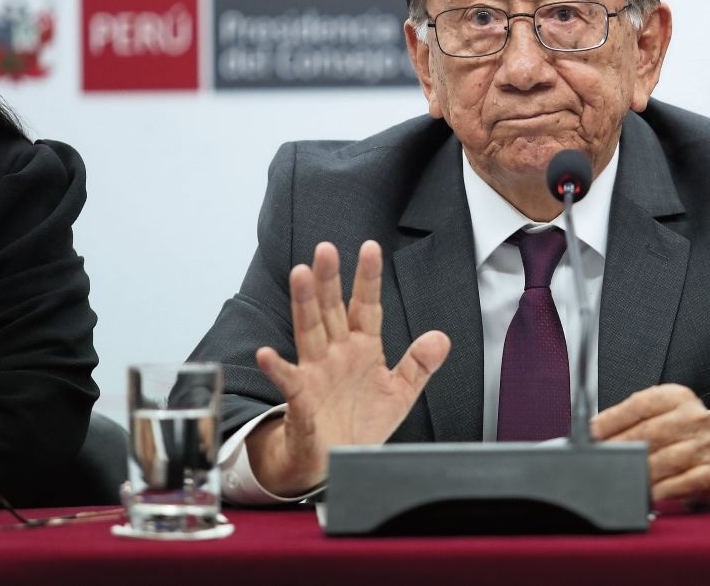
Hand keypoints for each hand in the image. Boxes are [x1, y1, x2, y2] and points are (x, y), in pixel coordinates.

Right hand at [249, 240, 450, 495]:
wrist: (339, 460)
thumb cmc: (363, 422)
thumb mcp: (400, 392)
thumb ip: (420, 364)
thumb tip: (441, 338)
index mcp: (362, 348)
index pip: (366, 306)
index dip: (368, 279)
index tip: (370, 248)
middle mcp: (337, 354)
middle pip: (331, 310)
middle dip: (329, 280)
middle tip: (325, 249)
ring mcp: (317, 373)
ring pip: (309, 332)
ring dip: (304, 304)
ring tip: (300, 275)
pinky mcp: (301, 399)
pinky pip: (288, 381)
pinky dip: (277, 368)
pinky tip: (268, 353)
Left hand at [590, 384, 709, 504]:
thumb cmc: (680, 434)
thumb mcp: (661, 414)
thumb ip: (630, 419)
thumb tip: (594, 433)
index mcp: (678, 397)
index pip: (640, 404)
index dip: (612, 419)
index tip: (592, 432)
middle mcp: (694, 417)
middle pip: (648, 433)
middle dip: (619, 448)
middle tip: (600, 459)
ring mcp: (705, 445)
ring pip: (663, 460)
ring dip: (637, 472)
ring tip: (617, 477)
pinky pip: (681, 484)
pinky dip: (660, 490)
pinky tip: (646, 493)